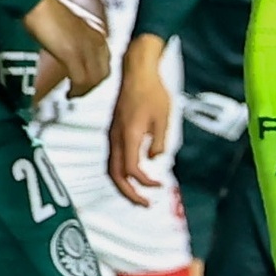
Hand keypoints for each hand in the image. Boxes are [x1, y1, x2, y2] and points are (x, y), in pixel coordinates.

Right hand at [25, 0, 109, 103]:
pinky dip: (77, 90)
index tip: (86, 82)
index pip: (106, 59)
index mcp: (98, 31)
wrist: (35, 2)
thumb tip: (70, 54)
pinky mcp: (72, 53)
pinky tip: (69, 94)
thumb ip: (75, 39)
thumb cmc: (46, 10)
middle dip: (93, 85)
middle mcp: (98, 39)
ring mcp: (86, 47)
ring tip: (73, 95)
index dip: (97, 74)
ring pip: (95, 78)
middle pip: (104, 71)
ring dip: (85, 90)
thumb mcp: (69, 26)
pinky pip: (81, 79)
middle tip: (79, 92)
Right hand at [107, 34, 172, 208]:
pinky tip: (133, 175)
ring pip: (111, 168)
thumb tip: (154, 158)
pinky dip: (121, 172)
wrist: (136, 70)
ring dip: (123, 185)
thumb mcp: (164, 117)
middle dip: (128, 193)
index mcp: (129, 135)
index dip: (144, 182)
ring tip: (138, 195)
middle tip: (144, 204)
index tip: (159, 185)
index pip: (131, 169)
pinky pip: (113, 158)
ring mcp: (112, 134)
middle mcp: (115, 137)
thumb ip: (159, 141)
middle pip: (115, 175)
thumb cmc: (152, 91)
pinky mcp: (113, 131)